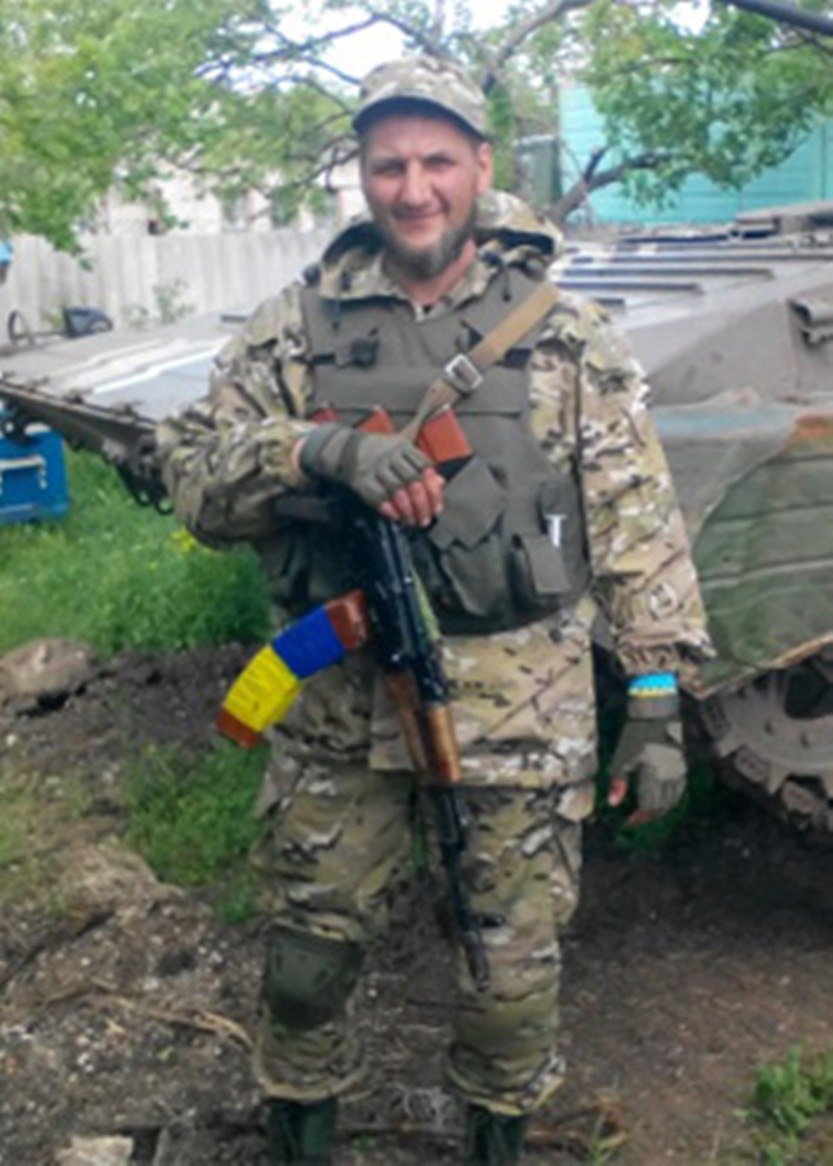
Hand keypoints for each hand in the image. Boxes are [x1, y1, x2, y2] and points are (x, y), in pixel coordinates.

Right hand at [298, 425, 443, 525]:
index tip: (437, 508)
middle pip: (413, 482)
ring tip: (413, 521)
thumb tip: (441, 483)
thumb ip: (422, 467)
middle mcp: (391, 456)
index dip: (434, 492)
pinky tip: (397, 517)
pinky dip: (390, 510)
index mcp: (404, 447)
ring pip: (397, 492)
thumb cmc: (383, 455)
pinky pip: (379, 498)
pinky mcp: (362, 480)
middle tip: (425, 520)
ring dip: (408, 511)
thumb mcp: (403, 453)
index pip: (426, 470)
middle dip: (422, 505)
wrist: (349, 450)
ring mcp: (375, 468)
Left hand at [607, 718, 686, 825]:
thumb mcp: (622, 758)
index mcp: (653, 776)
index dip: (639, 817)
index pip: (649, 806)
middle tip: (636, 818)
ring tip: (647, 811)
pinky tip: (661, 799)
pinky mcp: (682, 767)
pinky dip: (670, 800)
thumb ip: (618, 782)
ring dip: (660, 810)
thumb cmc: (636, 736)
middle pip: (662, 807)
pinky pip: (679, 791)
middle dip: (648, 816)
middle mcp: (669, 777)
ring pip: (673, 801)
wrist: (657, 717)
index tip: (629, 821)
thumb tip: (613, 803)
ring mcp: (678, 773)